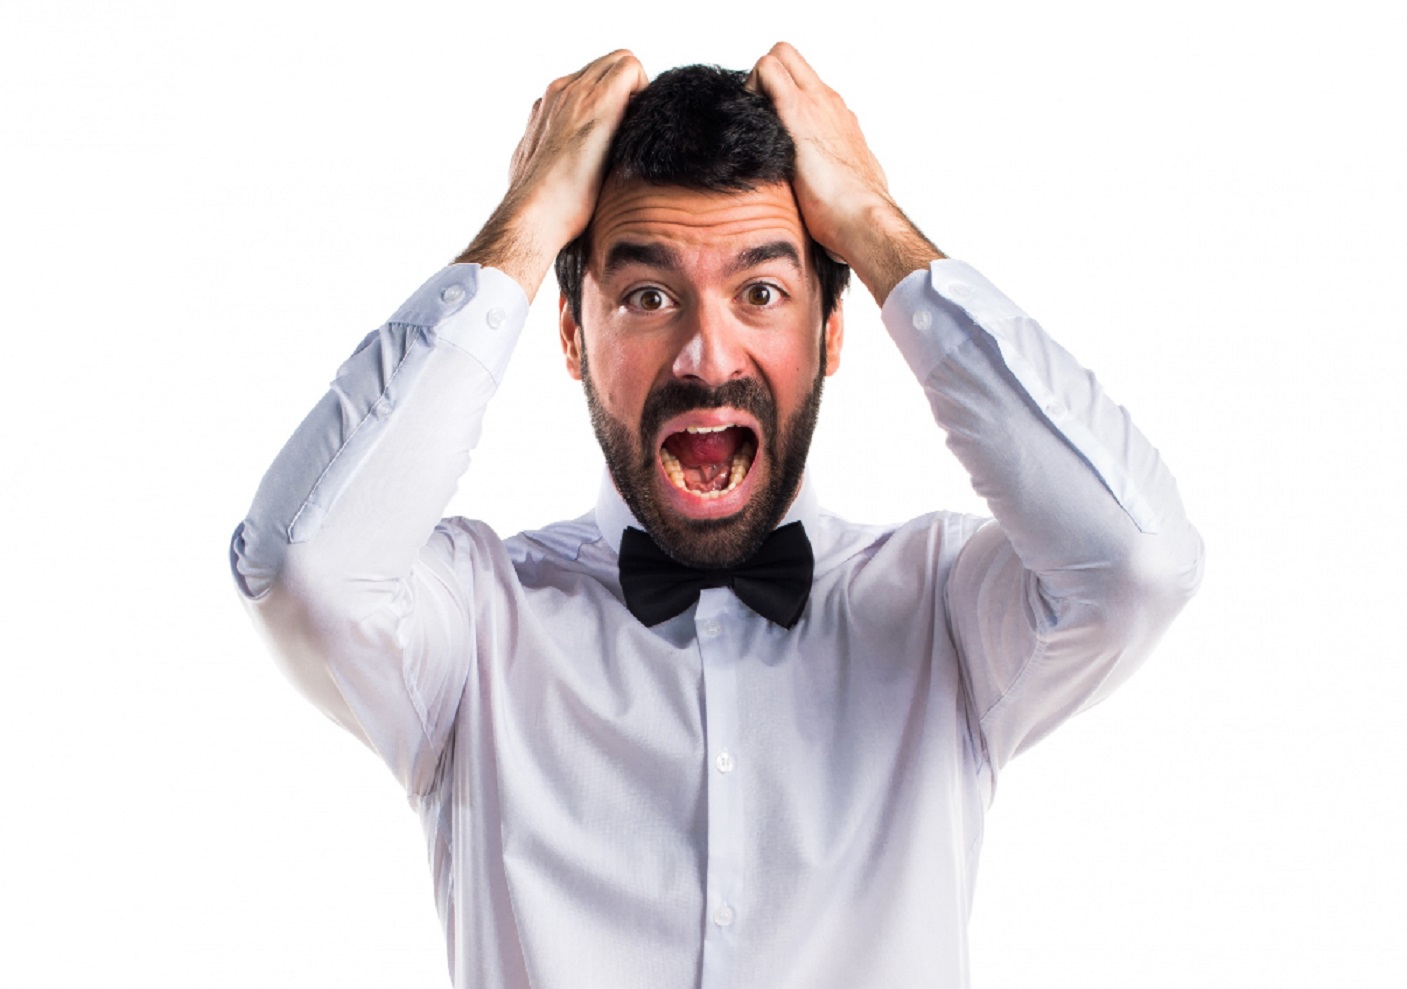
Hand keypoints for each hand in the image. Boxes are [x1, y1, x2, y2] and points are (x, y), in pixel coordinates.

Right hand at [458, 50, 647, 298]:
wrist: (535, 214)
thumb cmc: (542, 209)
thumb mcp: (544, 178)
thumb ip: (555, 159)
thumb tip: (568, 171)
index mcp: (546, 109)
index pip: (586, 83)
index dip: (609, 102)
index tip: (617, 135)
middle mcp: (559, 93)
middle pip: (604, 67)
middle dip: (625, 92)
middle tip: (631, 132)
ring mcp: (576, 92)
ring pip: (617, 63)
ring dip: (634, 93)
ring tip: (632, 134)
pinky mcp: (597, 99)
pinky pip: (631, 67)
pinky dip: (643, 90)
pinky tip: (637, 128)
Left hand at [746, 43, 941, 303]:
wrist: (863, 218)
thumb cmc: (854, 217)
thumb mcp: (841, 192)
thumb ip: (828, 185)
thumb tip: (821, 209)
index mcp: (840, 122)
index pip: (806, 85)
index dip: (780, 95)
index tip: (767, 126)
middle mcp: (830, 104)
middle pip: (791, 58)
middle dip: (765, 78)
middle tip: (753, 117)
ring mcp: (816, 103)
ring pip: (779, 56)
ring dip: (756, 83)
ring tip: (750, 126)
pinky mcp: (798, 111)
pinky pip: (766, 71)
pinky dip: (750, 89)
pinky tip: (745, 126)